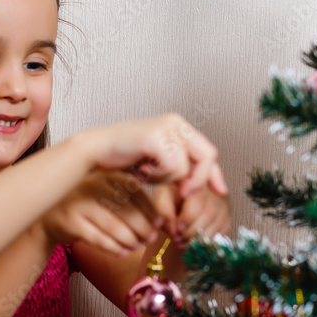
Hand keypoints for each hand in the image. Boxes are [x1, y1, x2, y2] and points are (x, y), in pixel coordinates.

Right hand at [42, 171, 162, 255]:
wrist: (48, 215)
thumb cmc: (85, 204)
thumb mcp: (104, 191)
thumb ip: (128, 196)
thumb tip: (160, 219)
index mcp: (105, 174)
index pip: (135, 191)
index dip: (150, 210)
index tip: (158, 224)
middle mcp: (92, 185)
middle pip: (127, 210)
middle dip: (143, 228)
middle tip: (149, 239)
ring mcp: (79, 203)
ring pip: (114, 227)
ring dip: (131, 240)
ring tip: (137, 246)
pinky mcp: (70, 223)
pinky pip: (99, 239)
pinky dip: (114, 248)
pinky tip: (123, 252)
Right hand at [85, 114, 227, 198]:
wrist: (94, 151)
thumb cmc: (122, 157)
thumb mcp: (157, 163)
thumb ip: (179, 167)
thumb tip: (203, 184)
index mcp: (178, 126)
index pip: (208, 151)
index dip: (215, 173)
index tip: (221, 191)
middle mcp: (176, 122)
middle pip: (207, 155)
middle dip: (198, 180)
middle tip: (183, 194)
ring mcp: (166, 127)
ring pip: (187, 167)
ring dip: (167, 179)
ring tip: (147, 173)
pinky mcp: (156, 137)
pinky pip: (173, 167)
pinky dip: (158, 176)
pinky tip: (141, 170)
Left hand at [152, 181, 230, 247]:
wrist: (176, 205)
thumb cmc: (168, 199)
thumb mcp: (161, 199)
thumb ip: (163, 210)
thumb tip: (174, 229)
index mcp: (198, 177)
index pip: (200, 196)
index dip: (189, 215)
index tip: (177, 227)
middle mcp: (215, 187)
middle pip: (210, 212)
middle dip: (191, 229)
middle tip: (176, 237)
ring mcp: (224, 202)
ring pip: (217, 223)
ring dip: (197, 238)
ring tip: (181, 242)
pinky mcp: (227, 217)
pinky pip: (221, 232)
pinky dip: (205, 241)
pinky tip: (191, 243)